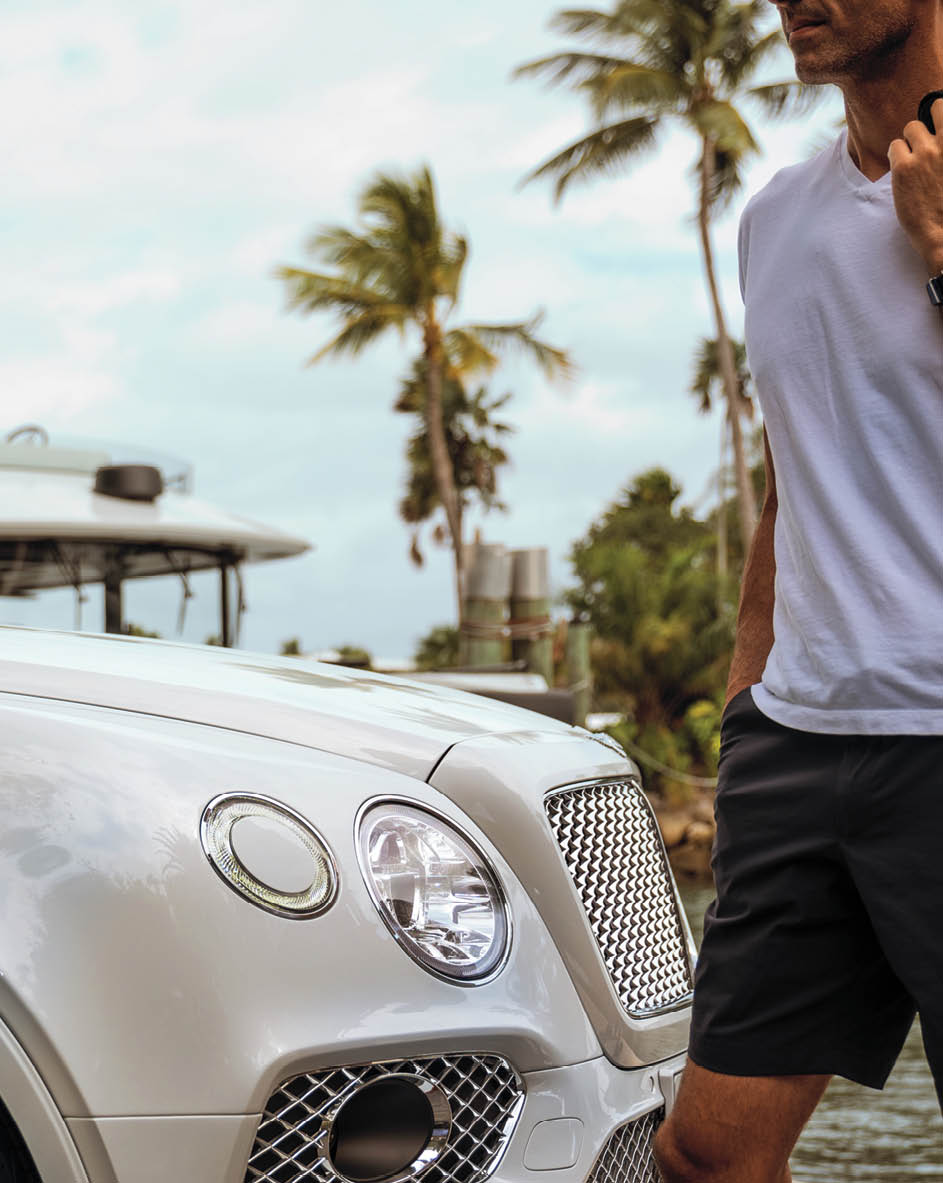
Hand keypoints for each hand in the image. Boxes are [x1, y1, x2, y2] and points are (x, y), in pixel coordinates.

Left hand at [888, 97, 942, 276]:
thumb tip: (940, 141)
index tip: (941, 128)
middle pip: (935, 108)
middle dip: (931, 122)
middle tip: (926, 141)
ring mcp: (926, 152)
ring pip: (911, 127)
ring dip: (911, 141)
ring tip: (914, 161)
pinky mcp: (904, 167)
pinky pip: (895, 146)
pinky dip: (896, 155)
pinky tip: (902, 171)